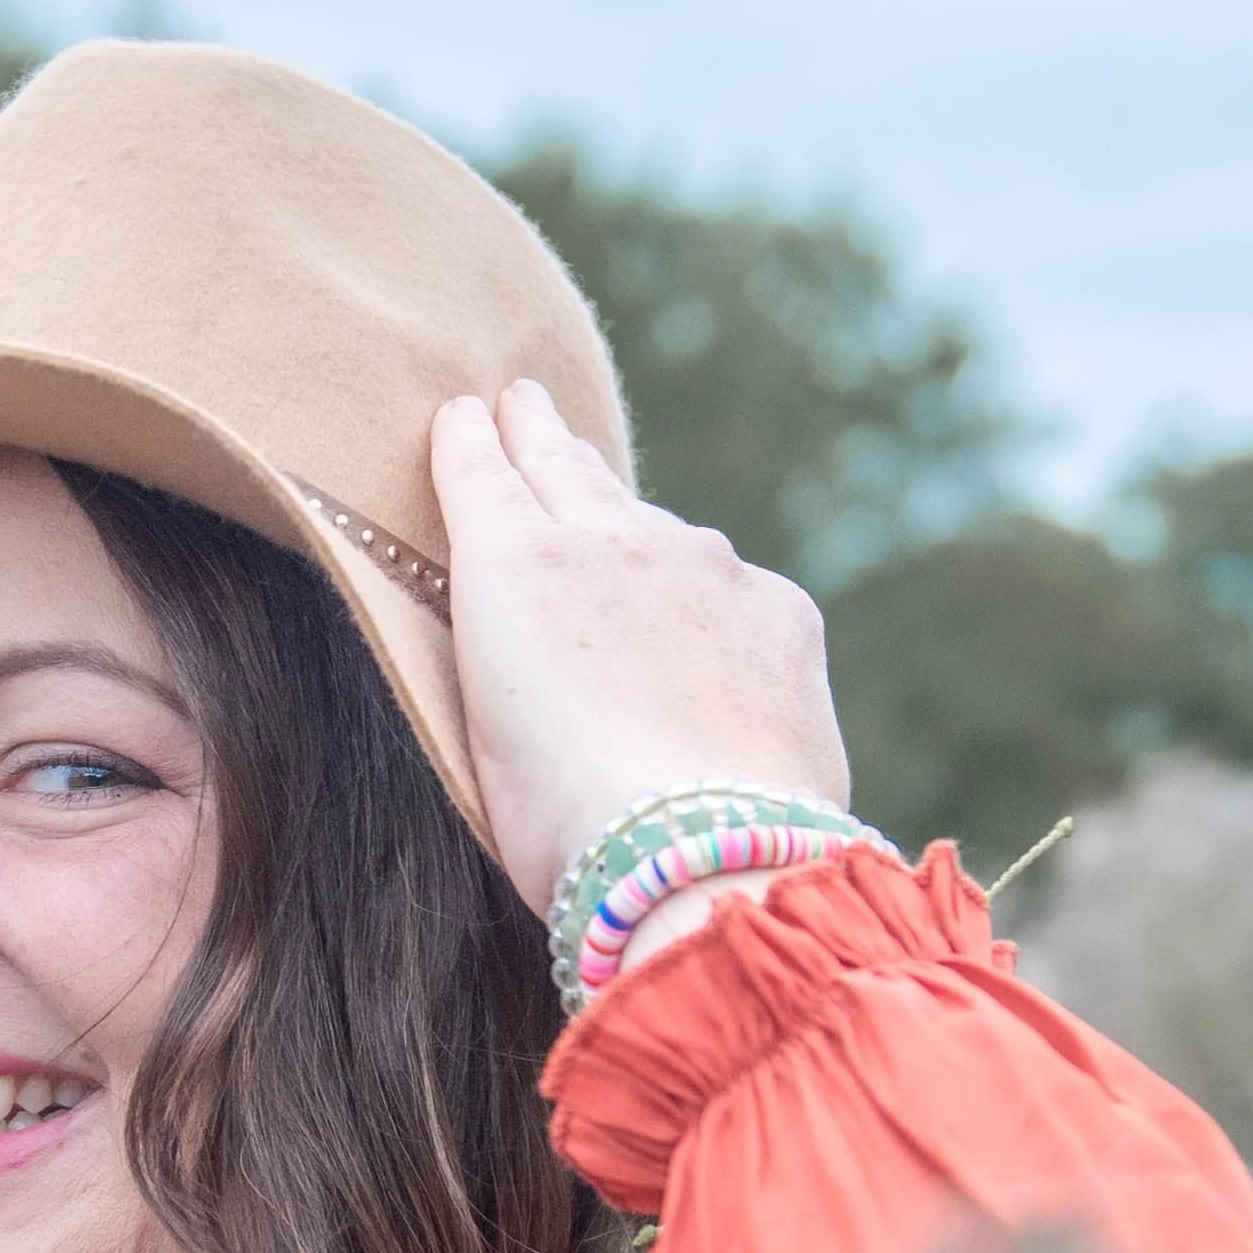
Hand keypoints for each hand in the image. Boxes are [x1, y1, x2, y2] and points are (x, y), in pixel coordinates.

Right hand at [429, 380, 850, 923]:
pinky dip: (715, 612)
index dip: (470, 438)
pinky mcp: (781, 606)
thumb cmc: (562, 822)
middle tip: (527, 402)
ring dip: (633, 533)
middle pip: (567, 464)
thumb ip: (505, 659)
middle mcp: (611, 538)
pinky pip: (736, 595)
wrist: (700, 851)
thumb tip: (541, 644)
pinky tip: (710, 662)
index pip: (481, 470)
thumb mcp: (484, 734)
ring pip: (659, 531)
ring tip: (622, 546)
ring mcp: (706, 564)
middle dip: (540, 432)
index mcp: (512, 565)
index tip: (470, 412)